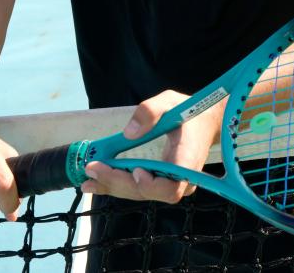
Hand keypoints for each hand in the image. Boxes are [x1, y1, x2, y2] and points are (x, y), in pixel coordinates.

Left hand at [81, 89, 222, 203]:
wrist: (206, 122)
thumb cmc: (190, 110)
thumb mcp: (170, 101)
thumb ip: (150, 112)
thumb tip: (128, 133)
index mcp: (188, 158)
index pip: (172, 186)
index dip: (151, 185)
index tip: (135, 170)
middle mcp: (183, 178)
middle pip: (149, 192)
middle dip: (118, 183)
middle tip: (92, 171)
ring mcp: (174, 184)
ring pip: (141, 193)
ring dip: (113, 186)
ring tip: (87, 181)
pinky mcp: (164, 183)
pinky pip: (140, 189)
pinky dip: (118, 185)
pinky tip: (97, 182)